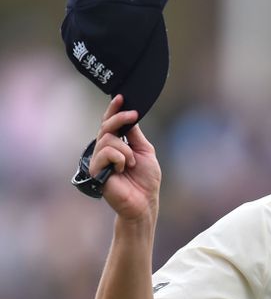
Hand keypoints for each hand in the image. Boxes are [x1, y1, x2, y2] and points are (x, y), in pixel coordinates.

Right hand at [90, 95, 161, 222]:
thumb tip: (130, 115)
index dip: (114, 110)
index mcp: (118, 145)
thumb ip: (135, 135)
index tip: (121, 97)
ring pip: (108, 139)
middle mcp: (105, 150)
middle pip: (107, 126)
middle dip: (120, 118)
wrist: (144, 201)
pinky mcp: (95, 170)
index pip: (111, 123)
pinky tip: (122, 170)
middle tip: (133, 115)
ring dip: (125, 150)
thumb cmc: (146, 179)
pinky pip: (106, 153)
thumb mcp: (145, 151)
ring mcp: (99, 160)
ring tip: (131, 164)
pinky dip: (119, 159)